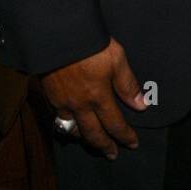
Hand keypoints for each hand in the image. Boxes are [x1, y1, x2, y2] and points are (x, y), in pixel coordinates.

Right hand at [40, 38, 147, 158]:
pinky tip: (71, 124)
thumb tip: (141, 105)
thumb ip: (128, 84)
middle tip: (112, 155)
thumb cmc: (90, 44)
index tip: (132, 144)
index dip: (124, 136)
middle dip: (104, 146)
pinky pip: (59, 119)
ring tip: (92, 142)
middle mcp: (80, 105)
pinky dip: (67, 126)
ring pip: (73, 130)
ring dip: (84, 139)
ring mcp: (62, 102)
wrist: (57, 34)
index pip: (114, 124)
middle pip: (93, 134)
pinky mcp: (50, 95)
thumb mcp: (116, 59)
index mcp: (98, 97)